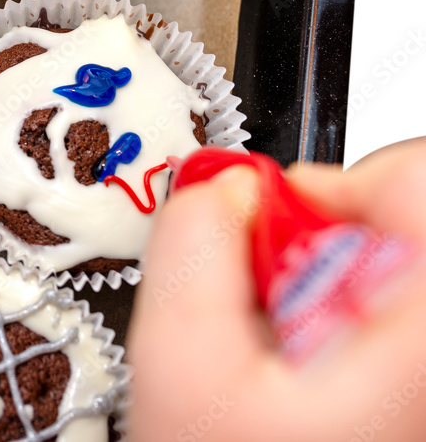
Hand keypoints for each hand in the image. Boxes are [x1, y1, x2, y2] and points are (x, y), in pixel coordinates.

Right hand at [127, 138, 425, 440]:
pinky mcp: (413, 394)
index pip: (418, 185)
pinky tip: (316, 379)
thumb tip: (225, 186)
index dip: (340, 184)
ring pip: (395, 275)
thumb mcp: (178, 364)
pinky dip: (347, 324)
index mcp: (421, 346)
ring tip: (288, 358)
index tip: (280, 228)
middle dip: (324, 243)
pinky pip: (392, 320)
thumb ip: (194, 245)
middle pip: (408, 230)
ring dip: (332, 288)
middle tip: (272, 302)